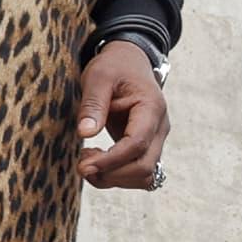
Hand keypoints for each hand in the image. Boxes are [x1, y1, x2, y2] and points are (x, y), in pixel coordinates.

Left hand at [78, 40, 168, 189]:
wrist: (129, 63)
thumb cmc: (114, 67)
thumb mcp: (98, 77)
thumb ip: (93, 104)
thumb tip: (85, 134)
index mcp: (152, 108)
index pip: (137, 144)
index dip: (111, 160)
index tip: (84, 165)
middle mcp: (159, 128)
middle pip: (145, 167)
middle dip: (112, 174)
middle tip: (81, 165)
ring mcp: (155, 140)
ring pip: (145, 176)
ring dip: (114, 179)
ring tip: (87, 162)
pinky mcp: (146, 147)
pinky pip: (139, 173)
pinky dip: (117, 176)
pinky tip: (97, 162)